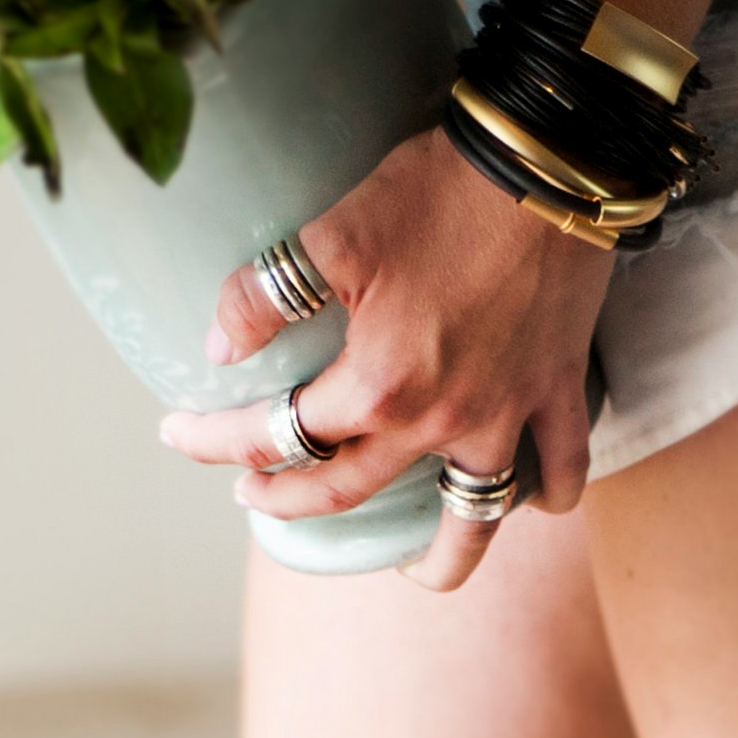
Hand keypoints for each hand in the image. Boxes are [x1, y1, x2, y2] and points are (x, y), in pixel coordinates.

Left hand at [156, 125, 611, 593]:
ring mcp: (505, 414)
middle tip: (253, 495)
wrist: (550, 163)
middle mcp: (440, 419)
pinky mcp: (558, 391)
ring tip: (419, 573)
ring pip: (473, 515)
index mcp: (378, 385)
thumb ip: (266, 296)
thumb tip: (219, 347)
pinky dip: (548, 492)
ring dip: (443, 554)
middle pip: (350, 489)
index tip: (175, 433)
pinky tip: (535, 500)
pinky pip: (561, 467)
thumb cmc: (442, 191)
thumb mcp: (335, 233)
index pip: (278, 434)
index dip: (215, 439)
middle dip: (290, 500)